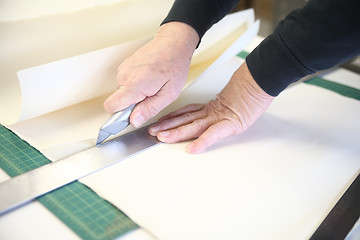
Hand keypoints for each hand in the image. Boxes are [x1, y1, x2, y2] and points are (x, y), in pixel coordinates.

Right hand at [104, 22, 198, 127]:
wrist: (174, 43)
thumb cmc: (174, 65)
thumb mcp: (168, 95)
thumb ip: (149, 110)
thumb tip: (134, 121)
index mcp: (134, 85)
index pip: (111, 106)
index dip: (119, 116)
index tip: (130, 117)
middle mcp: (124, 76)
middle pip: (118, 101)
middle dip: (132, 104)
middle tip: (151, 96)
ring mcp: (123, 69)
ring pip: (122, 92)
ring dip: (135, 94)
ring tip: (152, 85)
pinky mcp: (125, 65)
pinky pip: (126, 83)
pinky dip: (135, 85)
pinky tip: (149, 79)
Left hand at [149, 62, 273, 152]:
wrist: (258, 83)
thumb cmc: (248, 92)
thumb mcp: (229, 101)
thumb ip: (218, 106)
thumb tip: (209, 111)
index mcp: (210, 108)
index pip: (186, 113)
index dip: (171, 117)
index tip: (159, 121)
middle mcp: (211, 113)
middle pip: (184, 120)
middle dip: (167, 126)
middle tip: (152, 131)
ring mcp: (219, 119)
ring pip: (192, 126)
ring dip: (175, 132)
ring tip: (162, 137)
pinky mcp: (229, 124)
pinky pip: (213, 134)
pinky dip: (201, 142)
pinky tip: (191, 149)